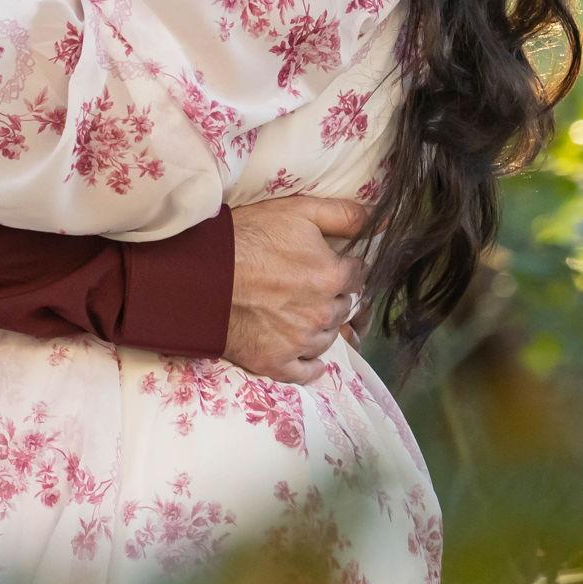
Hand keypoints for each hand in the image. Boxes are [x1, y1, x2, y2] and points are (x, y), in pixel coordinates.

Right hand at [223, 196, 370, 385]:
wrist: (200, 275)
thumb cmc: (248, 237)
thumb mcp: (297, 211)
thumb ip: (344, 215)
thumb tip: (382, 218)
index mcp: (333, 277)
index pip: (358, 274)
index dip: (344, 266)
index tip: (330, 263)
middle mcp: (323, 314)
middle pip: (343, 307)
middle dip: (333, 296)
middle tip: (309, 285)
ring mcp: (301, 342)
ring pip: (328, 338)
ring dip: (321, 326)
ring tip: (299, 312)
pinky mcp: (277, 362)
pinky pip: (307, 371)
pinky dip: (310, 364)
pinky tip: (305, 353)